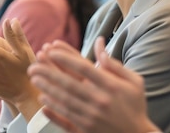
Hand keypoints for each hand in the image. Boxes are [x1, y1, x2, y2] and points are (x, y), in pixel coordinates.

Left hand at [28, 37, 159, 132]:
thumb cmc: (135, 105)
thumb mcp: (134, 81)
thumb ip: (115, 64)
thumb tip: (99, 45)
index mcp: (111, 86)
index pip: (84, 68)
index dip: (65, 58)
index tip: (51, 50)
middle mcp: (100, 100)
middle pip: (69, 83)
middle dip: (49, 72)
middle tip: (34, 64)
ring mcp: (92, 116)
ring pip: (64, 100)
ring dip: (47, 88)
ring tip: (34, 78)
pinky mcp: (86, 129)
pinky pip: (66, 117)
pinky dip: (53, 109)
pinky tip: (43, 100)